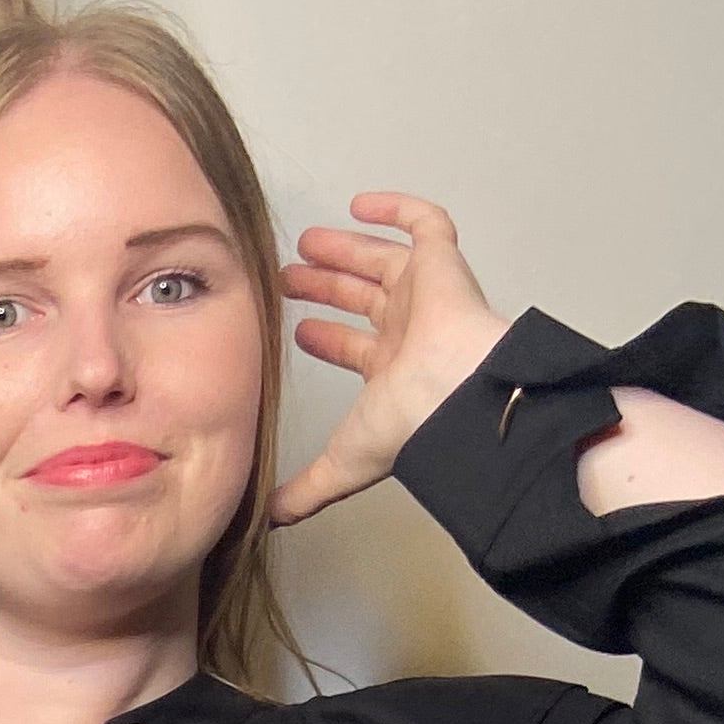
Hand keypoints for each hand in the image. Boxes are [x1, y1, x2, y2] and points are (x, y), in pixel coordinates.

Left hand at [269, 196, 512, 525]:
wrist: (455, 394)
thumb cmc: (411, 426)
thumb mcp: (341, 463)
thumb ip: (306, 489)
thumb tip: (269, 520)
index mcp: (394, 373)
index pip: (356, 349)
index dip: (325, 339)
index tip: (296, 329)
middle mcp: (411, 332)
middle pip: (363, 300)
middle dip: (326, 288)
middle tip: (288, 277)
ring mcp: (428, 296)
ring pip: (384, 262)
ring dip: (346, 251)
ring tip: (307, 242)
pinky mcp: (443, 263)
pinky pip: (426, 223)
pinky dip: (397, 208)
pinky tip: (362, 203)